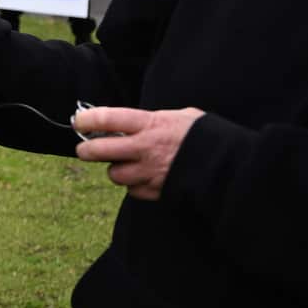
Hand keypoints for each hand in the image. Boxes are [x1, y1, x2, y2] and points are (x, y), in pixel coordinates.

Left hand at [73, 106, 204, 200]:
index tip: (79, 121)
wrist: (228, 165)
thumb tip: (134, 122)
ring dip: (116, 170)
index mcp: (150, 124)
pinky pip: (134, 191)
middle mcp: (145, 148)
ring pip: (115, 175)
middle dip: (86, 150)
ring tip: (127, 163)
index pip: (107, 118)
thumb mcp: (179, 116)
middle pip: (99, 151)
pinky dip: (135, 185)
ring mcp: (149, 172)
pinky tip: (145, 177)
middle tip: (85, 149)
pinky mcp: (157, 191)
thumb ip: (153, 120)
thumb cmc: (204, 136)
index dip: (87, 120)